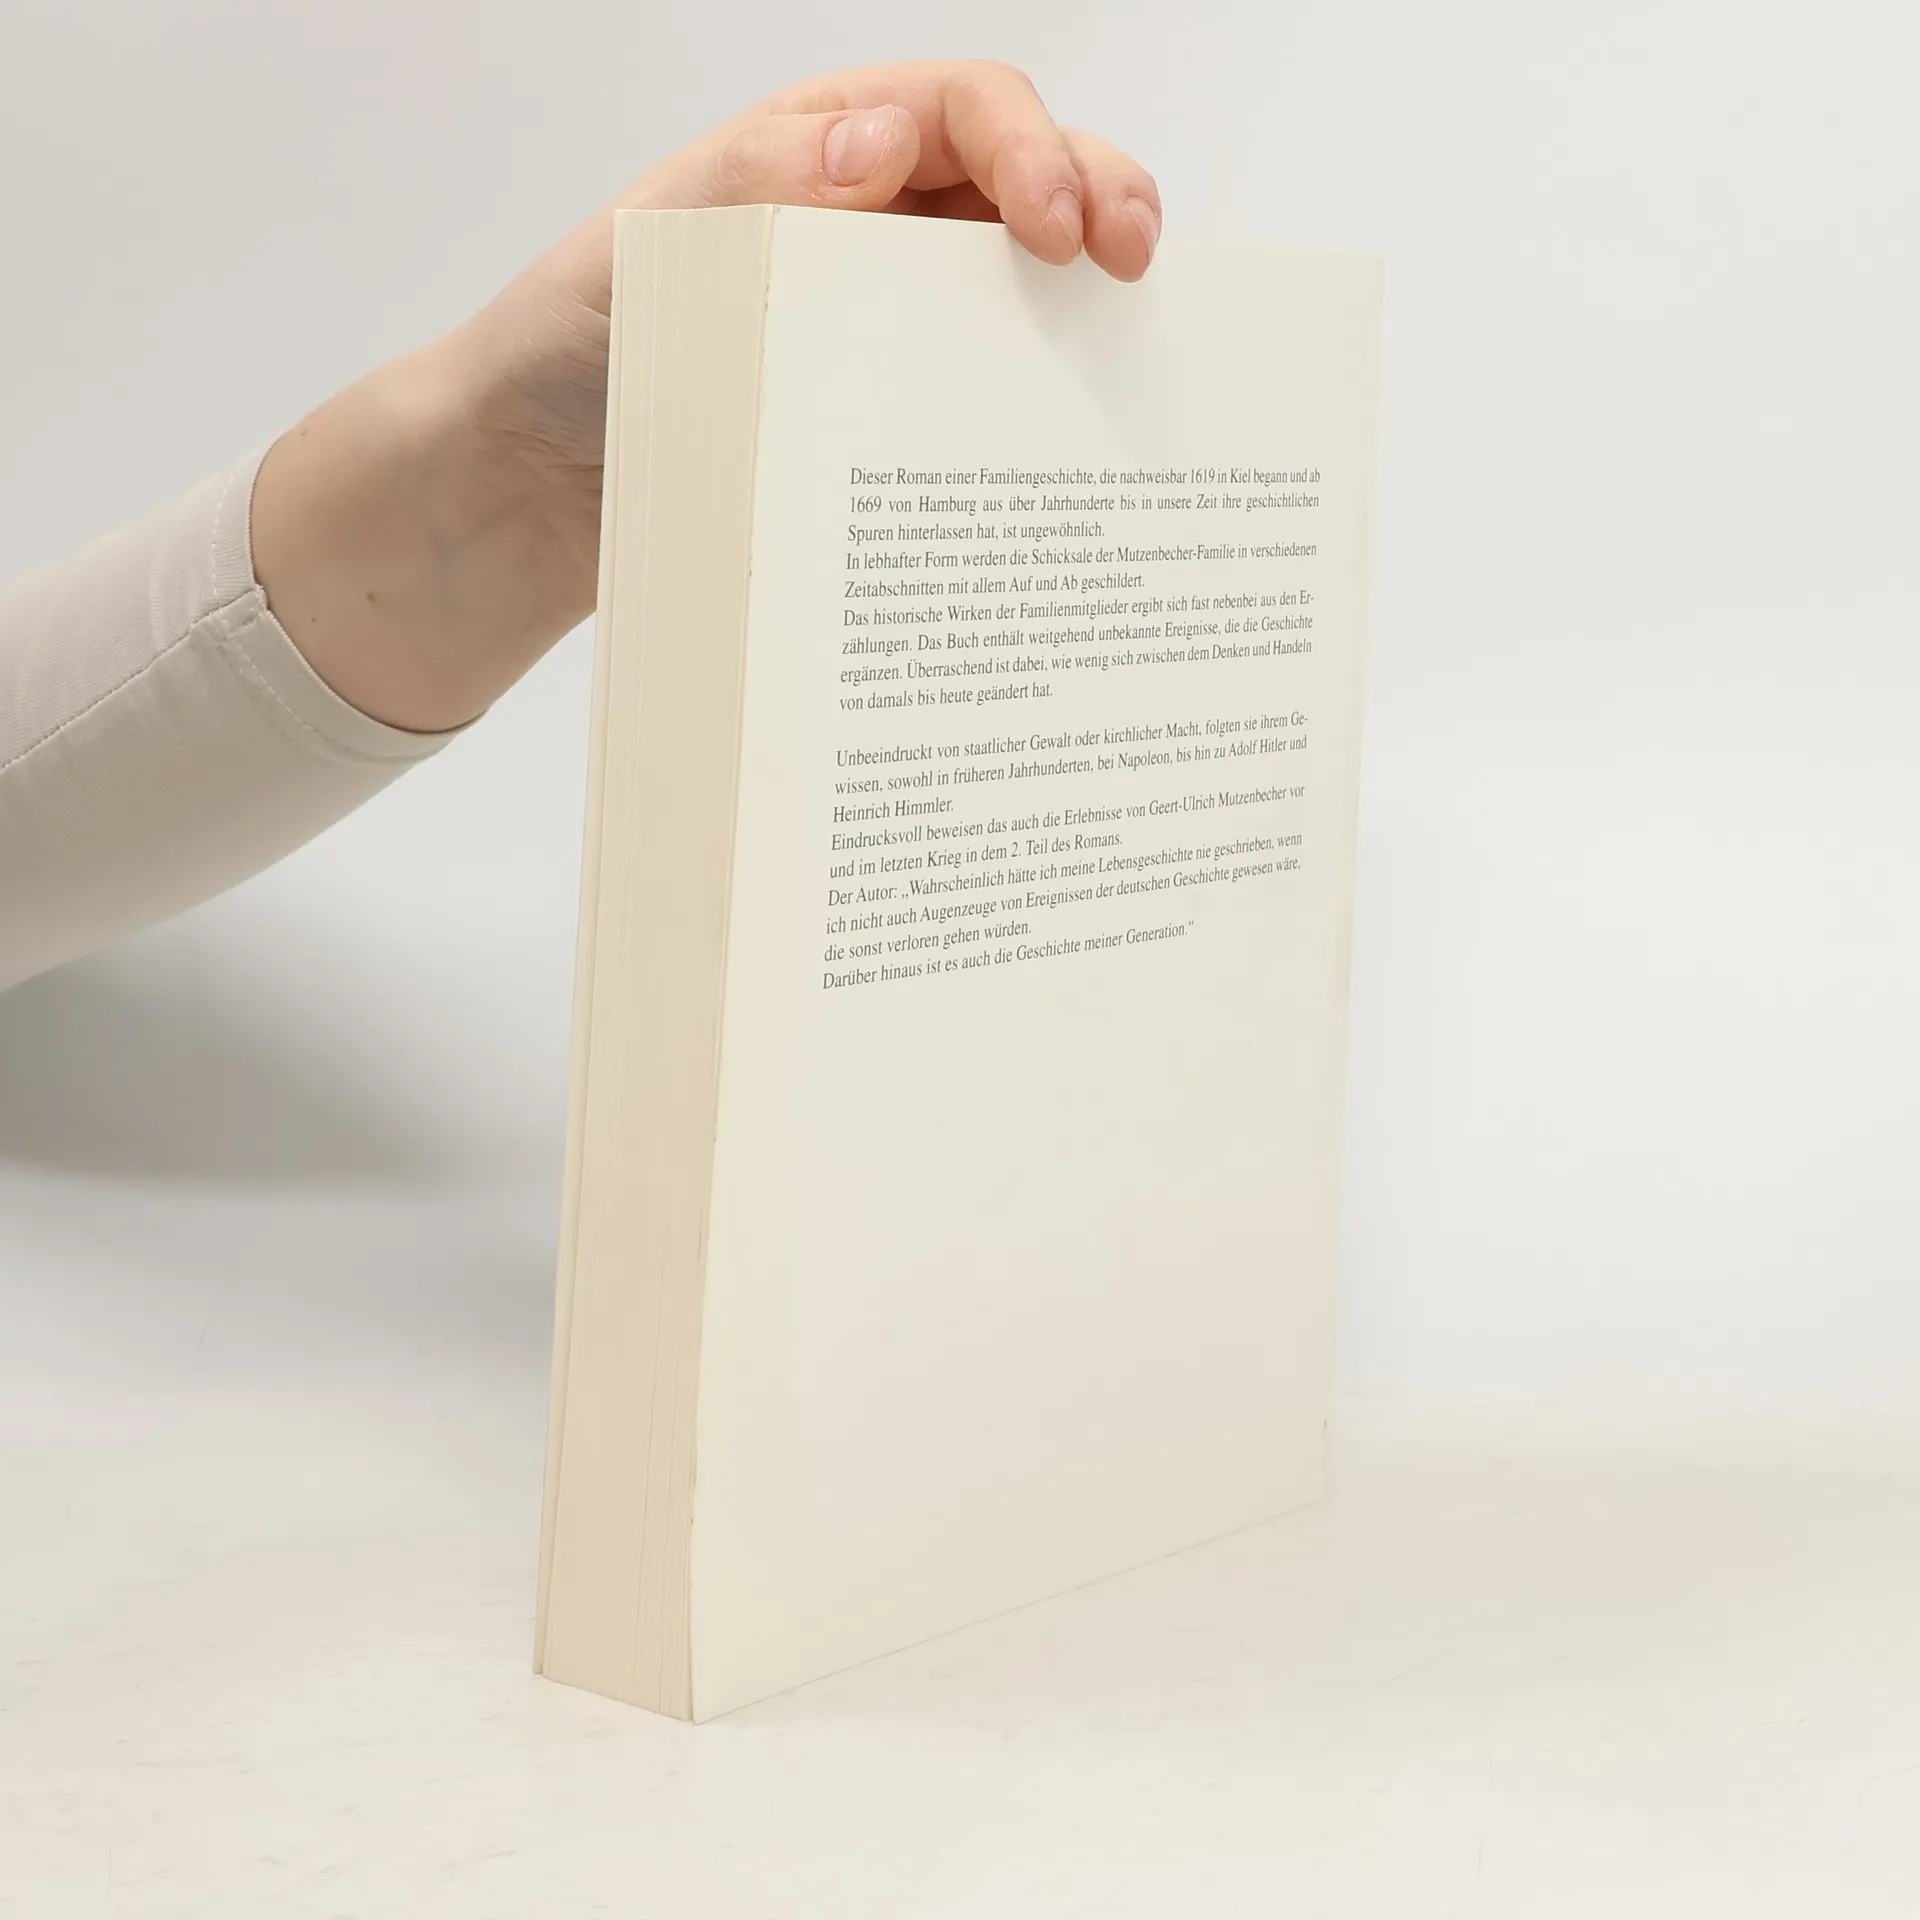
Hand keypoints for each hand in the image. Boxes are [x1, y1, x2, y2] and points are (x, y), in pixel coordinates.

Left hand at [254, 62, 1161, 733]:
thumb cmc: (571, 346)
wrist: (537, 481)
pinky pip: (986, 385)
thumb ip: (751, 183)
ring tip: (1129, 338)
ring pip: (1025, 282)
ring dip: (1089, 300)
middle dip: (1100, 201)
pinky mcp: (892, 405)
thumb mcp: (642, 249)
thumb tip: (881, 143)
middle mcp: (875, 218)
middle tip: (1132, 267)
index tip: (1058, 227)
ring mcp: (892, 313)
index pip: (962, 111)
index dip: (1031, 152)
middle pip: (1027, 179)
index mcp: (822, 147)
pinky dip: (1041, 395)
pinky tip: (1070, 432)